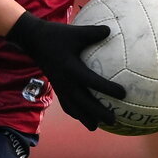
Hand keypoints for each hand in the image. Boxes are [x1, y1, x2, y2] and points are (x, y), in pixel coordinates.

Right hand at [6, 12, 125, 130]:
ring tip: (96, 127)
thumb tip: (111, 30)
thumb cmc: (57, 35)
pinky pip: (66, 104)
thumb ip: (93, 33)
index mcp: (72, 69)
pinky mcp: (56, 88)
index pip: (93, 82)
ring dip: (85, 118)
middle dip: (99, 113)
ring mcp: (60, 87)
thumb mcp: (76, 32)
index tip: (123, 93)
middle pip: (84, 103)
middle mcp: (66, 82)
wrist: (34, 41)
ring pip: (74, 108)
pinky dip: (74, 112)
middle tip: (114, 120)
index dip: (108, 89)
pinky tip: (82, 117)